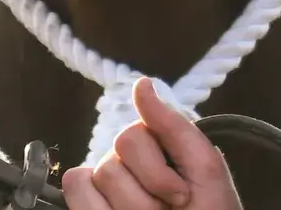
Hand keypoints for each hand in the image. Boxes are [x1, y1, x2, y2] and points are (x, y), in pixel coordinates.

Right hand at [63, 78, 241, 209]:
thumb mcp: (204, 169)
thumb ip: (174, 126)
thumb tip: (141, 83)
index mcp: (154, 148)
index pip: (131, 136)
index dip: (156, 171)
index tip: (183, 196)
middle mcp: (126, 164)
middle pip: (111, 160)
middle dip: (145, 193)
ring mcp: (106, 188)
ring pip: (94, 178)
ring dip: (128, 206)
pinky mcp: (90, 206)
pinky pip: (75, 190)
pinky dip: (96, 208)